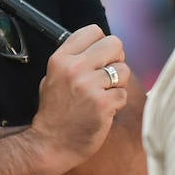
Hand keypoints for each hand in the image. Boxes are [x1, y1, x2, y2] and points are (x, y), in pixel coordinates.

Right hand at [28, 25, 129, 171]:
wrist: (50, 144)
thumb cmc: (55, 111)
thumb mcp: (52, 77)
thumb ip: (73, 60)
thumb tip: (99, 47)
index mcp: (61, 58)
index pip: (93, 31)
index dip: (101, 44)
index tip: (99, 58)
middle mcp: (74, 68)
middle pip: (114, 44)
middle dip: (116, 58)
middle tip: (109, 74)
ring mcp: (89, 86)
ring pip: (123, 70)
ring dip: (118, 83)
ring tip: (104, 95)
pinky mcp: (103, 105)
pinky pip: (123, 94)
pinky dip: (117, 103)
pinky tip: (104, 111)